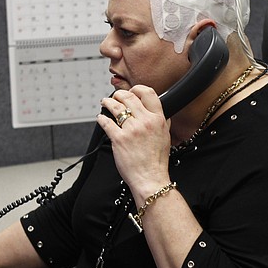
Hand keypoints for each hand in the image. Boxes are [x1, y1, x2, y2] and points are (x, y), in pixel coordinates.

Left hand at [97, 86, 172, 201]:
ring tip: (105, 103)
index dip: (137, 89)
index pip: (148, 93)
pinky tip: (100, 118)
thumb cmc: (157, 162)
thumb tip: (162, 115)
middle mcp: (145, 122)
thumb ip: (163, 124)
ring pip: (115, 107)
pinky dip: (101, 118)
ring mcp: (131, 130)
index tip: (131, 91)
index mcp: (158, 119)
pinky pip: (106, 123)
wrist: (150, 178)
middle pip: (129, 97)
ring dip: (108, 103)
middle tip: (115, 97)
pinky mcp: (119, 139)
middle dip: (119, 94)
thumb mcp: (166, 138)